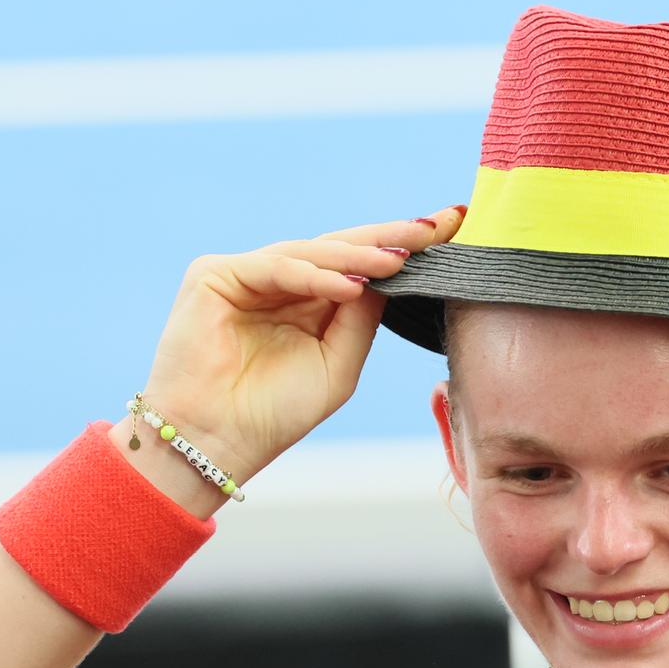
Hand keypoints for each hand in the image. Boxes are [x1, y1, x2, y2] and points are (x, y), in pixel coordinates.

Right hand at [138, 205, 466, 478]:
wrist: (214, 443)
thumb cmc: (272, 414)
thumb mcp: (338, 365)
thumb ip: (361, 320)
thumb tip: (391, 271)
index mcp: (310, 303)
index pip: (362, 266)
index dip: (405, 248)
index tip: (454, 228)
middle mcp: (281, 282)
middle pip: (343, 248)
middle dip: (393, 236)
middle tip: (440, 225)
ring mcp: (247, 275)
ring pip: (314, 251)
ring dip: (360, 255)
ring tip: (402, 258)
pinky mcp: (216, 275)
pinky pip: (277, 264)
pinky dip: (315, 274)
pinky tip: (352, 286)